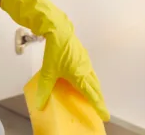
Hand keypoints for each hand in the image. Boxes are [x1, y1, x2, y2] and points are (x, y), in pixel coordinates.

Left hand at [0, 0, 109, 121]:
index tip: (105, 116)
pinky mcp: (82, 55)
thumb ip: (44, 89)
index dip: (99, 106)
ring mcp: (85, 61)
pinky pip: (90, 71)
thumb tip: (40, 104)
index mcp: (80, 75)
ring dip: (95, 89)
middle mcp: (86, 69)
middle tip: (101, 109)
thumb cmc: (55, 49)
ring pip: (94, 78)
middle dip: (99, 99)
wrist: (58, 29)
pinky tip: (84, 79)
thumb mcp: (48, 71)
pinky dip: (91, 79)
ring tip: (94, 96)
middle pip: (96, 87)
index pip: (92, 95)